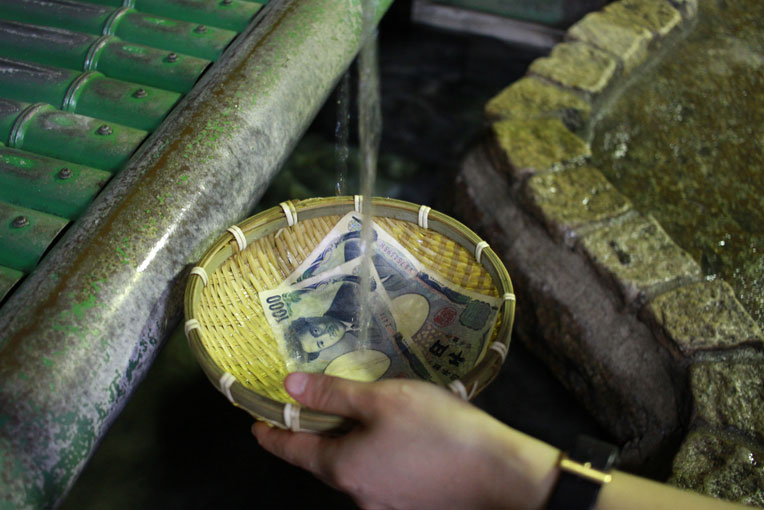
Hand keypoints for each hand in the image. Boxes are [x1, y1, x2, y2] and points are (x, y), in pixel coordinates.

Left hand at [252, 373, 559, 509]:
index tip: (256, 425)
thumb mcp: (382, 400)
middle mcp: (358, 495)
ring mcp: (386, 507)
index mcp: (343, 468)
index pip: (292, 451)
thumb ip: (333, 394)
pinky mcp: (412, 507)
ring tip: (362, 419)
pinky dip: (378, 459)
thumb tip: (289, 385)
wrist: (501, 476)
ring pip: (356, 472)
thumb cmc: (438, 430)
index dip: (271, 436)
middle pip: (324, 463)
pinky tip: (399, 440)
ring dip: (351, 447)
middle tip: (310, 412)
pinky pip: (382, 480)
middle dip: (314, 439)